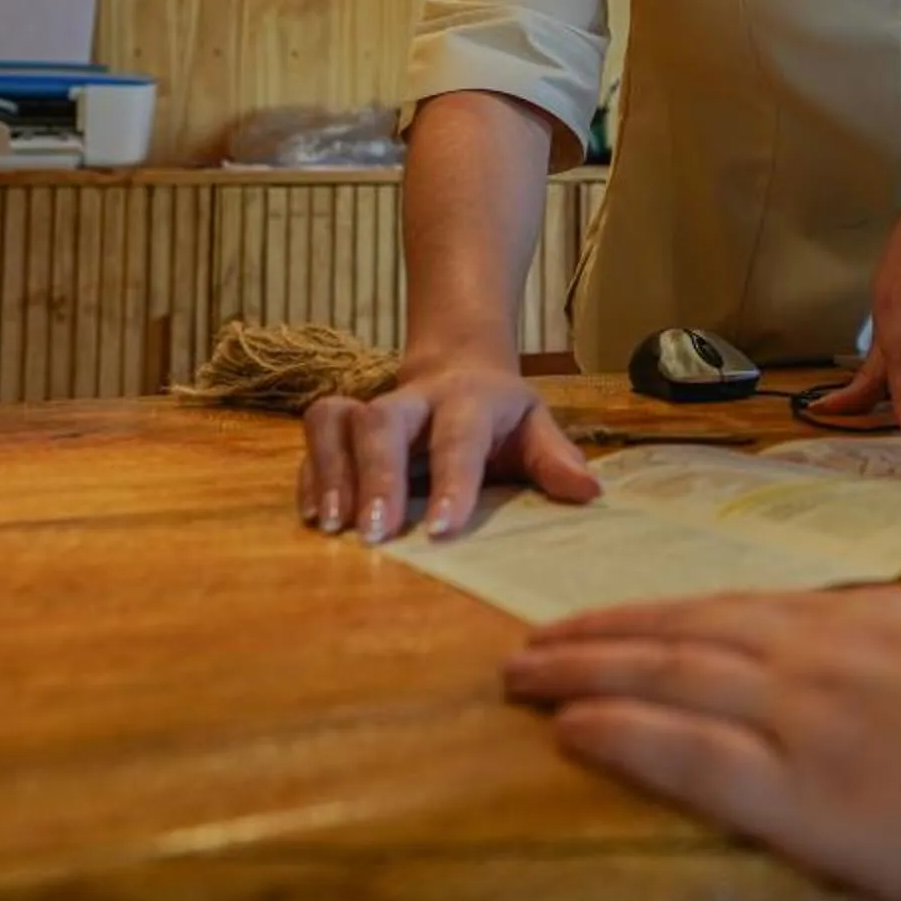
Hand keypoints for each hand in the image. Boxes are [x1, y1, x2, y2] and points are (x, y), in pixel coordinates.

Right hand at [299, 358, 600, 542]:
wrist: (458, 367)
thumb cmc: (500, 416)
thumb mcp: (536, 428)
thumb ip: (557, 460)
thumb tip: (590, 494)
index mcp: (468, 400)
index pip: (458, 437)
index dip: (451, 481)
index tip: (443, 529)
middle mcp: (412, 400)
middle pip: (382, 422)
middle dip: (377, 476)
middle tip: (376, 533)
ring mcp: (370, 409)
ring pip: (334, 421)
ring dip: (330, 472)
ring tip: (333, 526)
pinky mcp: (340, 425)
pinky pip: (312, 440)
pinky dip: (310, 478)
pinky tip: (316, 518)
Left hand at [505, 569, 900, 900]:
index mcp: (890, 623)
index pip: (756, 609)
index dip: (680, 615)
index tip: (629, 620)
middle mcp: (834, 658)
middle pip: (690, 634)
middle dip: (603, 634)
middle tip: (532, 640)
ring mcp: (814, 724)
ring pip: (669, 682)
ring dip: (584, 674)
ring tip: (520, 677)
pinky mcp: (808, 800)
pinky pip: (687, 757)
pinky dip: (618, 735)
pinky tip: (566, 728)